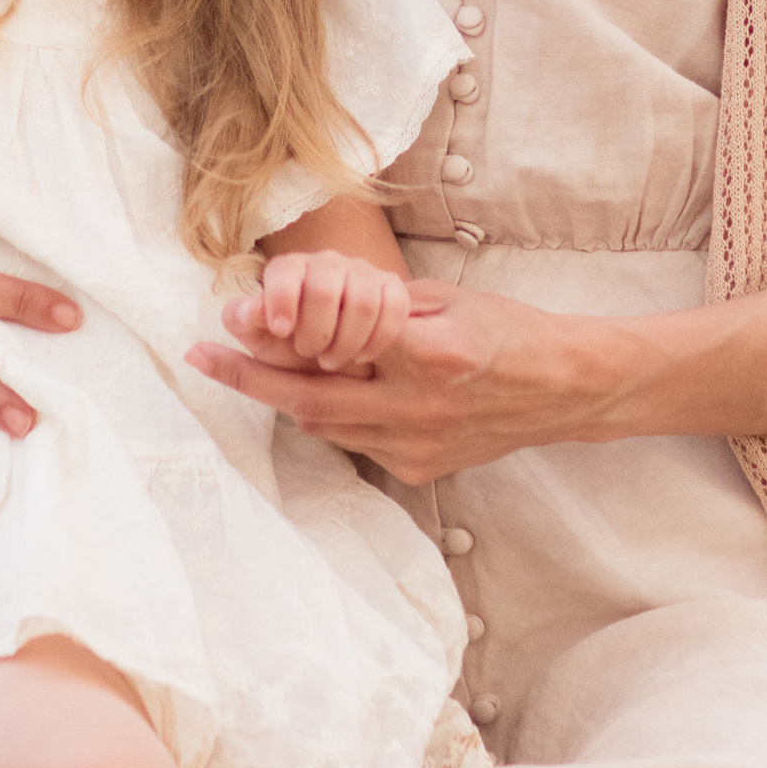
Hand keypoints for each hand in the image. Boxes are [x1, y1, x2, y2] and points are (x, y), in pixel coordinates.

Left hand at [188, 279, 601, 485]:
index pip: (329, 344)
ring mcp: (417, 445)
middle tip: (203, 358)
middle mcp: (419, 407)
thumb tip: (311, 309)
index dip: (269, 335)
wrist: (563, 388)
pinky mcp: (420, 469)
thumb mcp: (446, 298)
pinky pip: (357, 443)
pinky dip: (335, 417)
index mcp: (428, 353)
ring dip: (287, 398)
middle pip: (308, 401)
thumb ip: (380, 308)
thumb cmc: (507, 328)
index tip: (224, 324)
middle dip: (247, 380)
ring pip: (325, 427)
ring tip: (253, 369)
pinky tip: (330, 391)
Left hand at [245, 248, 413, 372]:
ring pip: (362, 301)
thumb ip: (244, 321)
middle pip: (324, 289)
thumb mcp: (262, 339)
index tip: (280, 330)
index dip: (281, 298)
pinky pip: (394, 308)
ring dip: (345, 341)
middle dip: (314, 331)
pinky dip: (378, 339)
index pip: (285, 271)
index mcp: (290, 269)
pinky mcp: (392, 290)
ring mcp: (363, 274)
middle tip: (307, 353)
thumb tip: (245, 310)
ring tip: (331, 360)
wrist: (335, 352)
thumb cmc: (289, 345)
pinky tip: (362, 356)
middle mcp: (327, 263)